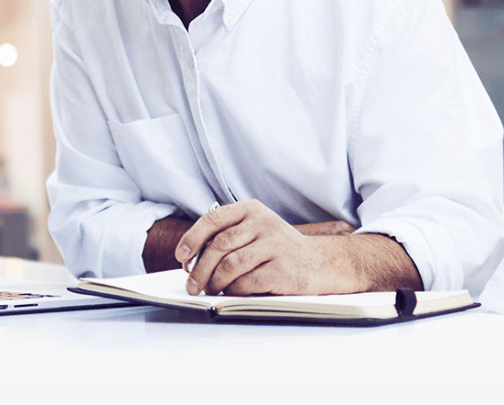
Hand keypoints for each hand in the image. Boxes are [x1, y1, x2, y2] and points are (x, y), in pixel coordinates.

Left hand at [175, 200, 358, 295]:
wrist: (322, 263)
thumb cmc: (278, 249)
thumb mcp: (255, 231)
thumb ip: (227, 238)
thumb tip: (191, 261)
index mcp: (251, 210)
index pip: (213, 220)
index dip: (192, 239)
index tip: (181, 257)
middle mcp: (263, 223)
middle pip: (218, 246)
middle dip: (199, 269)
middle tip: (191, 285)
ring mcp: (275, 246)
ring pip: (230, 265)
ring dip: (214, 282)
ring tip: (210, 291)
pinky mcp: (283, 270)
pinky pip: (246, 282)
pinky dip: (233, 291)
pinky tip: (232, 293)